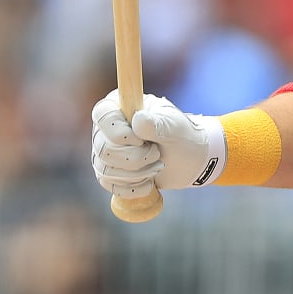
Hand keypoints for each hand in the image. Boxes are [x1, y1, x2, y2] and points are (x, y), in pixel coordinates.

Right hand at [90, 90, 221, 198]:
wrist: (190, 160)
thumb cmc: (182, 136)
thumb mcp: (174, 127)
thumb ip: (156, 123)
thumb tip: (138, 120)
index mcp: (119, 106)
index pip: (102, 115)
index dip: (121, 133)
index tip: (143, 140)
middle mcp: (106, 128)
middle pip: (104, 148)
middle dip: (136, 158)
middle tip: (157, 154)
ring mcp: (105, 151)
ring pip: (106, 170)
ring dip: (138, 173)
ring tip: (157, 165)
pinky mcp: (110, 172)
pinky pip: (110, 185)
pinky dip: (133, 187)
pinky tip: (150, 182)